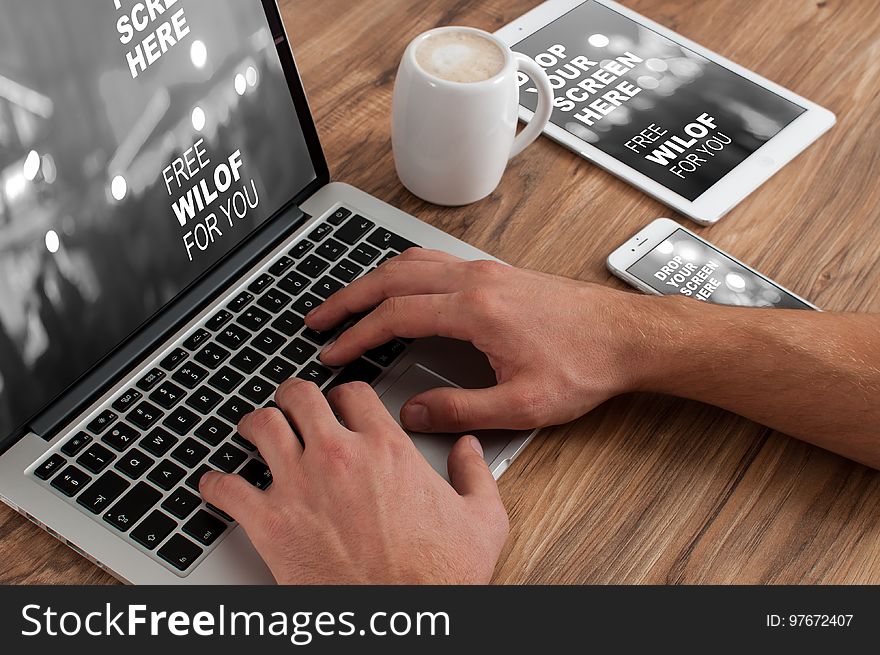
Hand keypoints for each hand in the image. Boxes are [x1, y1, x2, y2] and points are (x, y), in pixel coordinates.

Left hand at [200, 378, 508, 583]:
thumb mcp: (482, 520)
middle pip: (301, 397)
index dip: (344, 394)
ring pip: (261, 427)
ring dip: (254, 425)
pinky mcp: (271, 523)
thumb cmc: (437, 578)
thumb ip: (476, 474)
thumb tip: (470, 449)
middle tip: (290, 404)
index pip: (353, 392)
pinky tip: (214, 486)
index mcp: (386, 450)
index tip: (340, 403)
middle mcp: (339, 457)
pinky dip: (214, 484)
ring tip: (252, 430)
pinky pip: (226, 488)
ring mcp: (300, 486)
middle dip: (293, 396)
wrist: (401, 622)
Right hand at [305, 249, 646, 432]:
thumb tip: (413, 411)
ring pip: (411, 263)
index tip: (333, 352)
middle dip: (349, 298)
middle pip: (392, 278)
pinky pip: (434, 261)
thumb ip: (461, 409)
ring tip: (347, 302)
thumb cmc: (583, 365)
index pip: (396, 315)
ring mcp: (486, 271)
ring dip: (373, 281)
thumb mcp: (521, 404)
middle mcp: (476, 280)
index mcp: (476, 310)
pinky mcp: (496, 273)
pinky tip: (399, 286)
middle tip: (319, 319)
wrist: (624, 336)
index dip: (357, 334)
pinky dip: (402, 271)